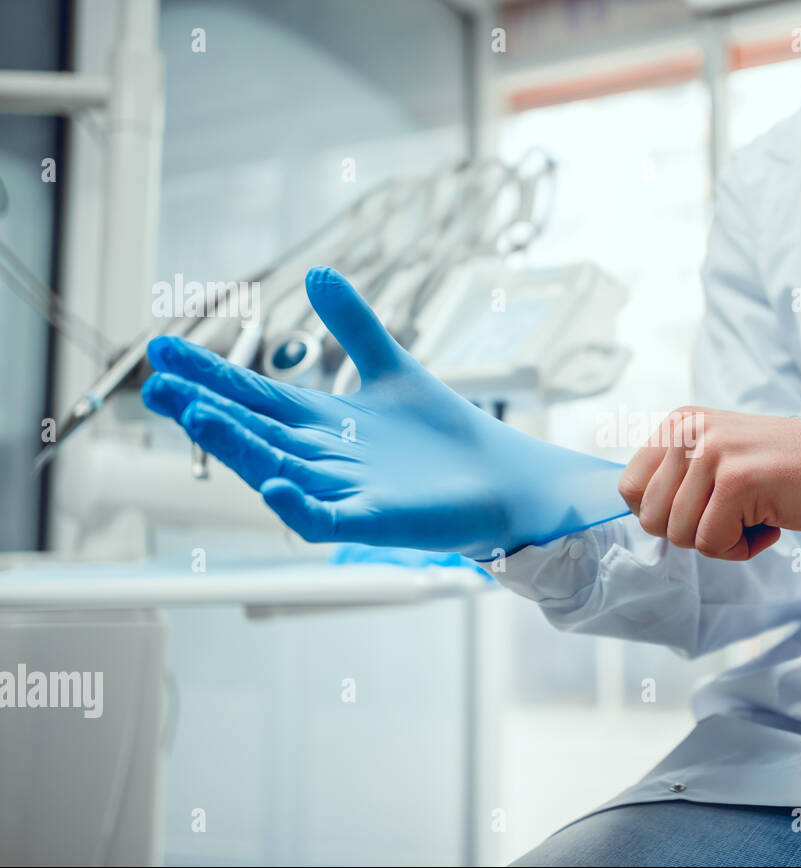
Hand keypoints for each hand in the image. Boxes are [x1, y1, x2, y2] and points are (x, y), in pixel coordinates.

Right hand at [142, 267, 627, 558]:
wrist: (501, 479)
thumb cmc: (442, 435)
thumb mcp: (392, 367)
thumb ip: (355, 326)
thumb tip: (318, 273)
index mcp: (320, 423)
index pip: (254, 393)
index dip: (209, 373)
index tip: (161, 348)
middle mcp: (321, 458)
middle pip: (255, 430)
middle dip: (206, 409)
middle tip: (158, 387)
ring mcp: (346, 491)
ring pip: (278, 470)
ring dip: (239, 447)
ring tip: (201, 417)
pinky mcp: (376, 521)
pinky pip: (326, 519)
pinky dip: (300, 506)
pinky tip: (275, 485)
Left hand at [618, 406, 800, 560]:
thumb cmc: (777, 471)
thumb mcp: (714, 456)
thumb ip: (676, 477)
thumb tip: (637, 511)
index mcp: (678, 424)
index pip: (629, 487)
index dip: (659, 515)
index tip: (697, 511)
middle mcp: (689, 431)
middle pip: (651, 518)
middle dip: (691, 533)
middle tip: (732, 516)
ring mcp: (712, 453)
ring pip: (680, 534)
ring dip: (720, 541)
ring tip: (752, 517)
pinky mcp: (736, 480)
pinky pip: (712, 543)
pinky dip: (741, 548)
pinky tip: (768, 524)